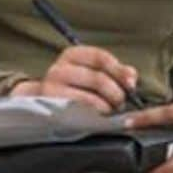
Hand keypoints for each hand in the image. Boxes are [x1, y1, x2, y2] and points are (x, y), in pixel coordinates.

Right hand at [10, 45, 139, 114]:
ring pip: (92, 99)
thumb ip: (114, 71)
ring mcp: (53, 88)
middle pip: (98, 79)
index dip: (119, 71)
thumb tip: (131, 75)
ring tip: (110, 110)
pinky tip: (100, 117)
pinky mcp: (53, 108)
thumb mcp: (90, 72)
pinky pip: (82, 113)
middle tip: (120, 103)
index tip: (131, 84)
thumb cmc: (73, 87)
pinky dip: (96, 116)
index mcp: (72, 55)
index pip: (100, 57)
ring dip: (107, 108)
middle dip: (116, 94)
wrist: (41, 103)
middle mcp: (59, 68)